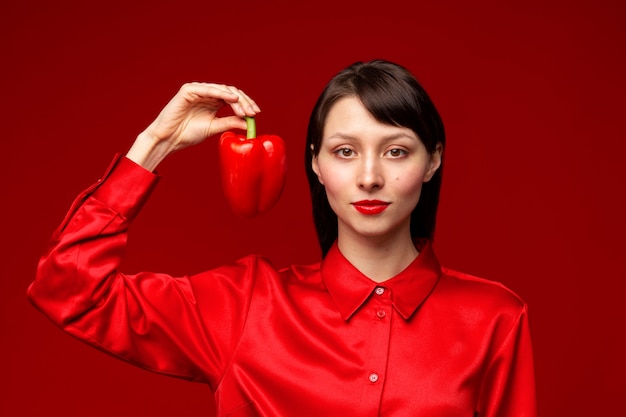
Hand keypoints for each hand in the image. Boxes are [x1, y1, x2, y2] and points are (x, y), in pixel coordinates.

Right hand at [127, 83, 259, 169]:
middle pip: (231, 92)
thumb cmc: (188, 134)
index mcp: (214, 102)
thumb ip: (229, 122)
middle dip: (244, 102)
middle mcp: (207, 94)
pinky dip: (221, 93)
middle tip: (253, 113)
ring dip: (236, 100)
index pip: (234, 99)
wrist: (170, 139)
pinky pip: (208, 89)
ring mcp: (198, 90)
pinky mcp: (189, 90)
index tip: (255, 114)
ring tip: (245, 111)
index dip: (246, 104)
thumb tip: (248, 122)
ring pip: (222, 89)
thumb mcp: (214, 127)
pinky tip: (232, 100)